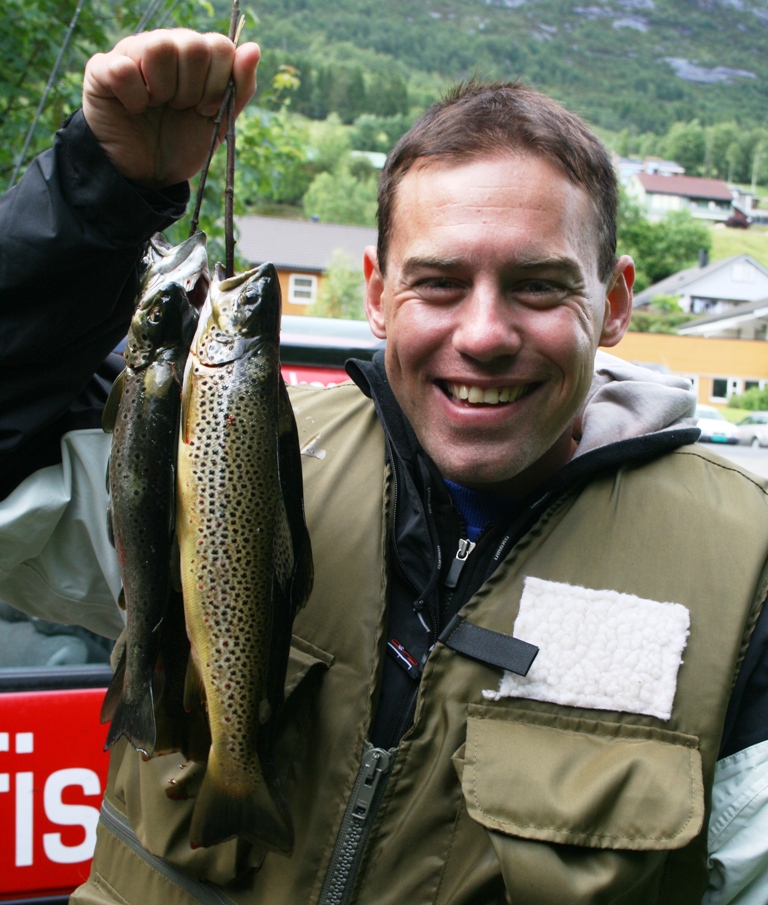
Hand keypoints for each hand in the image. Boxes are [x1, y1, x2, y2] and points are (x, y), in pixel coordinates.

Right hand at [82, 29, 259, 188]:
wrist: (147, 174)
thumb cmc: (182, 143)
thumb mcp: (220, 121)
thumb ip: (239, 86)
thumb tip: (254, 47)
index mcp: (194, 54)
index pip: (220, 46)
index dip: (217, 85)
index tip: (205, 108)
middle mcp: (164, 44)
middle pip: (193, 46)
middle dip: (192, 91)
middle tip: (178, 108)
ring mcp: (131, 52)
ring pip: (159, 48)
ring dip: (163, 91)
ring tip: (155, 106)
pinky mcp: (101, 68)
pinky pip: (123, 69)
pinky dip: (134, 99)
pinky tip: (132, 108)